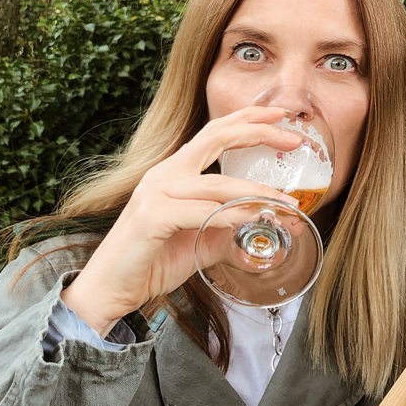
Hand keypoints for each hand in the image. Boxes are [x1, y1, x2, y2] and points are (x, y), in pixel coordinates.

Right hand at [60, 106, 301, 335]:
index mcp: (175, 172)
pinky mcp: (151, 218)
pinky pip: (200, 212)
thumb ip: (232, 227)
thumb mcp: (202, 239)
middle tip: (294, 138)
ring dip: (257, 193)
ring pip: (216, 184)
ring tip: (287, 204)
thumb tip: (276, 222)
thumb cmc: (154, 260)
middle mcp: (164, 174)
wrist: (112, 290)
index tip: (281, 116)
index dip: (248, 120)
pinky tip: (250, 220)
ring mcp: (155, 193)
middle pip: (216, 138)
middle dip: (258, 132)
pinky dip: (228, 216)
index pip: (215, 133)